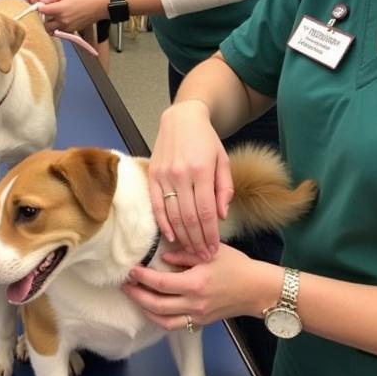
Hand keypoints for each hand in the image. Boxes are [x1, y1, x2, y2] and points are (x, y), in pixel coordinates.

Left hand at [37, 0, 106, 34]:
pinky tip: (63, 19)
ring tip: (55, 17)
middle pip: (45, 25)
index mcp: (60, 9)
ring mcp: (67, 27)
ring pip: (52, 30)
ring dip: (51, 25)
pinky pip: (60, 31)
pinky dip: (59, 27)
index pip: (42, 11)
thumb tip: (42, 1)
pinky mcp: (71, 30)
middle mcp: (62, 20)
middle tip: (47, 13)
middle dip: (44, 19)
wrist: (98, 6)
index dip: (39, 8)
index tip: (40, 6)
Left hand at [122, 244, 271, 332]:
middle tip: (125, 285)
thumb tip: (163, 258)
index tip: (132, 270)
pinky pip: (175, 325)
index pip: (161, 283)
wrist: (257, 290)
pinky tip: (152, 309)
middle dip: (137, 295)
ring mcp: (197, 316)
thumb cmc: (236, 266)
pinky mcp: (201, 323)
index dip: (142, 278)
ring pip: (163, 320)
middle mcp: (194, 304)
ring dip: (145, 310)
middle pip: (157, 305)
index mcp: (195, 284)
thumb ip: (184, 254)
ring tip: (134, 297)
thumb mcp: (211, 253)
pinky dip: (160, 319)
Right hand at [149, 102, 233, 259]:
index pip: (206, 211)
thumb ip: (224, 189)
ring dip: (182, 237)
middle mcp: (181, 174)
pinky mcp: (152, 175)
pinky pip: (156, 205)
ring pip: (172, 214)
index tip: (213, 249)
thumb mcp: (223, 160)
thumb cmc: (206, 140)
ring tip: (191, 251)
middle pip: (189, 217)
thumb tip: (221, 216)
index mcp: (202, 170)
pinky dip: (162, 223)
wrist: (181, 118)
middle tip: (203, 256)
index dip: (210, 234)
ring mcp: (164, 175)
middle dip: (197, 241)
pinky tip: (169, 237)